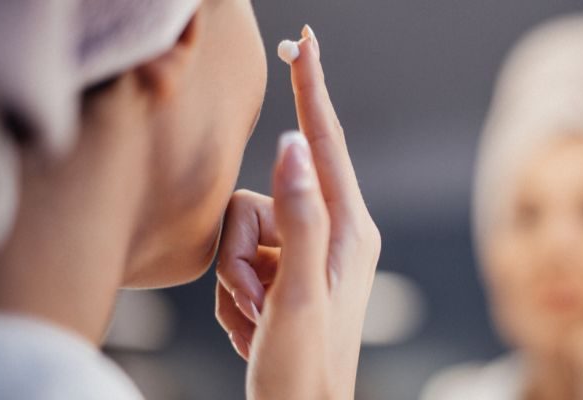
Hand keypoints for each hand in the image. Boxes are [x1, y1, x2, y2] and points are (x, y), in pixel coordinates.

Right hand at [214, 26, 380, 399]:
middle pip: (261, 201)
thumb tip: (292, 145)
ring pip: (242, 233)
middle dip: (240, 255)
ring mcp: (307, 255)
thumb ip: (297, 217)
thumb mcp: (298, 295)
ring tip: (258, 321)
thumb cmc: (303, 370)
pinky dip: (235, 297)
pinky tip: (255, 327)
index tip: (303, 42)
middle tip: (255, 302)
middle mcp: (332, 234)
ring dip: (235, 283)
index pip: (325, 142)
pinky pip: (239, 261)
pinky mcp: (288, 274)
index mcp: (348, 229)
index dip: (310, 89)